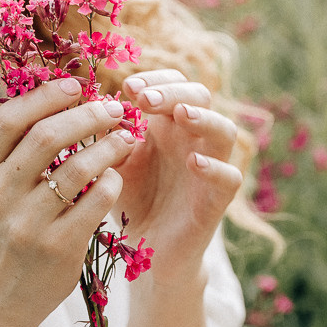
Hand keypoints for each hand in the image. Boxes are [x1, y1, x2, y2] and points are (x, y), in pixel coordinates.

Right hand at [0, 77, 136, 326]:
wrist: (0, 294)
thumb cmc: (6, 226)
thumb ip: (17, 146)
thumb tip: (60, 92)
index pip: (8, 119)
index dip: (44, 96)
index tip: (76, 85)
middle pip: (46, 137)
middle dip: (87, 115)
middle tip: (113, 108)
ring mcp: (27, 223)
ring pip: (78, 167)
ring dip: (109, 145)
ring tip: (126, 137)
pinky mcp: (57, 247)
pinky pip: (96, 200)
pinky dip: (112, 179)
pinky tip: (117, 174)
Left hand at [117, 69, 241, 285]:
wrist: (146, 247)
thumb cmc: (129, 198)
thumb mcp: (112, 163)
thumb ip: (107, 138)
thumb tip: (97, 107)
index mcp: (168, 124)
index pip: (173, 83)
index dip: (156, 79)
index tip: (128, 87)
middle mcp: (193, 138)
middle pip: (200, 97)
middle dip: (173, 91)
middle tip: (144, 97)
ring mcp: (210, 167)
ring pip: (224, 131)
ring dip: (204, 118)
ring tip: (180, 114)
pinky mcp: (216, 200)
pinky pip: (229, 177)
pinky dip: (215, 167)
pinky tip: (194, 161)